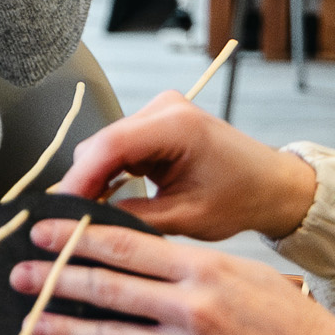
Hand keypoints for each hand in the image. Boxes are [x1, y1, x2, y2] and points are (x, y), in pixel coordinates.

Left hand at [9, 220, 334, 334]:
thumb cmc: (290, 318)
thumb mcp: (242, 272)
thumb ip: (188, 264)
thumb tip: (132, 251)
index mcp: (205, 268)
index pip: (127, 246)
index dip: (78, 239)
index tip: (42, 232)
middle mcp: (194, 307)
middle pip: (111, 288)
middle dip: (58, 280)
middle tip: (19, 274)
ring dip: (66, 329)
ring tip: (29, 323)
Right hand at [51, 93, 320, 243]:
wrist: (273, 184)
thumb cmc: (242, 198)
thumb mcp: (188, 217)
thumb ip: (136, 218)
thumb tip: (90, 225)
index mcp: (177, 125)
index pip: (111, 145)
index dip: (80, 177)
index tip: (61, 208)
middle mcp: (164, 108)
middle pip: (102, 143)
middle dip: (84, 181)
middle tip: (72, 221)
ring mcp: (158, 111)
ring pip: (105, 145)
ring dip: (95, 178)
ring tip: (90, 214)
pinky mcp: (155, 122)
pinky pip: (118, 147)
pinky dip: (109, 172)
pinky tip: (107, 198)